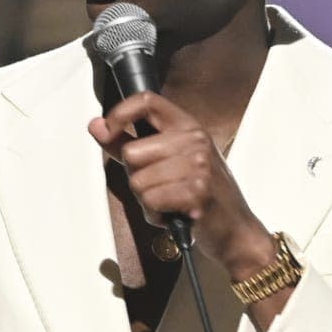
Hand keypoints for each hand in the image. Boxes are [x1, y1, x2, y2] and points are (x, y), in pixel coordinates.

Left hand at [87, 92, 276, 280]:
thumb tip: (96, 126)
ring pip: (138, 182)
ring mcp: (198, 165)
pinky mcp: (197, 192)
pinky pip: (150, 201)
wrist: (236, 230)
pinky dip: (156, 215)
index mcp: (188, 125)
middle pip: (132, 152)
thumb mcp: (168, 162)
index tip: (107, 130)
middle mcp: (195, 140)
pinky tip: (174, 215)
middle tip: (161, 189)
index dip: (120, 113)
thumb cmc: (200, 196)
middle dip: (137, 178)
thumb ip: (128, 143)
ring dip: (147, 201)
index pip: (146, 101)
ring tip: (170, 203)